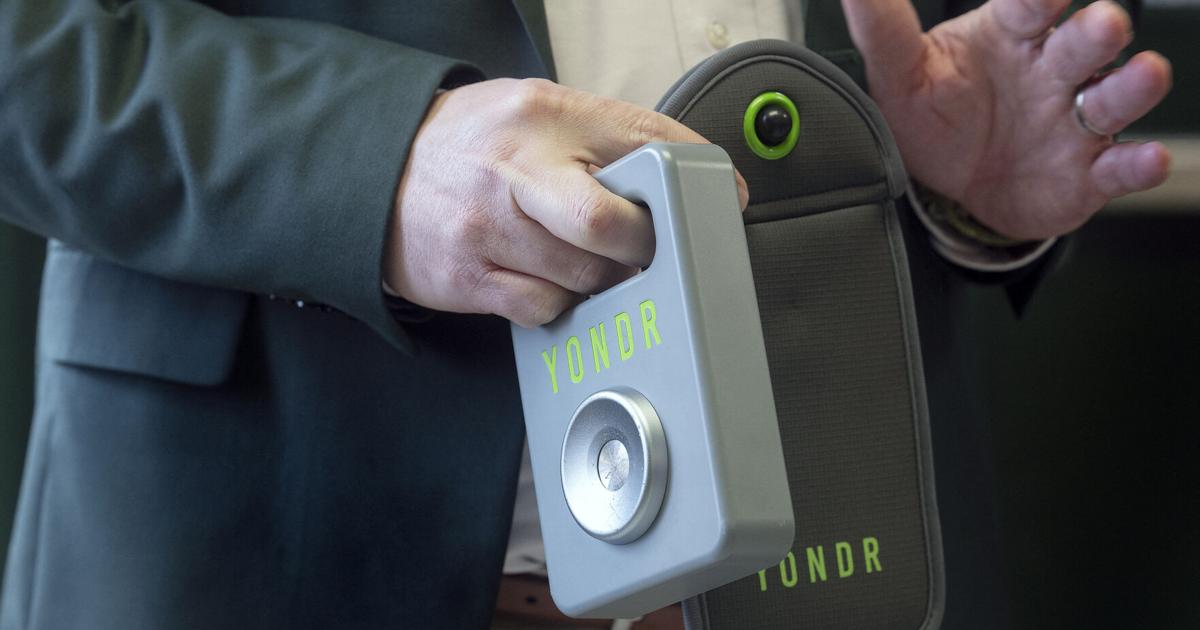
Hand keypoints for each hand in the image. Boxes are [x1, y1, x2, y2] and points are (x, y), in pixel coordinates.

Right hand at [384, 78, 747, 326]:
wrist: (376, 172)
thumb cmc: (471, 146)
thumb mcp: (536, 113)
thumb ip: (601, 138)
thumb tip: (680, 180)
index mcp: (545, 115)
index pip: (644, 141)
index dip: (696, 177)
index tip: (723, 198)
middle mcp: (516, 168)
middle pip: (612, 222)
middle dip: (649, 243)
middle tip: (654, 246)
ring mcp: (489, 227)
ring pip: (586, 275)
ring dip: (608, 278)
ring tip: (596, 261)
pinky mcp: (469, 276)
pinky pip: (546, 307)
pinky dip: (563, 302)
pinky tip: (552, 279)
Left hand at [843, 0, 1171, 239]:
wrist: (947, 189)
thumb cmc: (932, 117)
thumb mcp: (898, 74)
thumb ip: (882, 28)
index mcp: (1010, 35)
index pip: (1031, 5)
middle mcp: (1052, 71)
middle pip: (1083, 43)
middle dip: (1098, 32)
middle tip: (1103, 23)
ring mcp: (1075, 122)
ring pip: (1114, 96)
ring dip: (1133, 85)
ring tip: (1145, 74)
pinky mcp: (1089, 174)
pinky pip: (1120, 167)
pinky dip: (1138, 164)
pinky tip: (1148, 158)